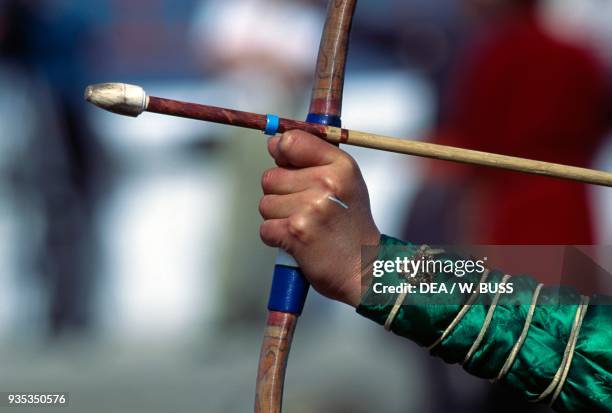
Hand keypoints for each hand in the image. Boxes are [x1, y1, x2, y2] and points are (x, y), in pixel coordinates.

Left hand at [259, 130, 379, 306]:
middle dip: (280, 194)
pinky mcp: (296, 232)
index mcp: (340, 166)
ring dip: (278, 218)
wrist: (365, 269)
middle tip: (306, 209)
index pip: (292, 141)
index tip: (286, 163)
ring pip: (266, 203)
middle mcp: (327, 183)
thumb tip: (275, 142)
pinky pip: (266, 228)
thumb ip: (316, 159)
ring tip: (305, 226)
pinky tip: (299, 242)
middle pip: (271, 176)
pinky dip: (277, 239)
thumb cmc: (351, 225)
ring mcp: (311, 208)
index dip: (281, 152)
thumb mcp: (347, 183)